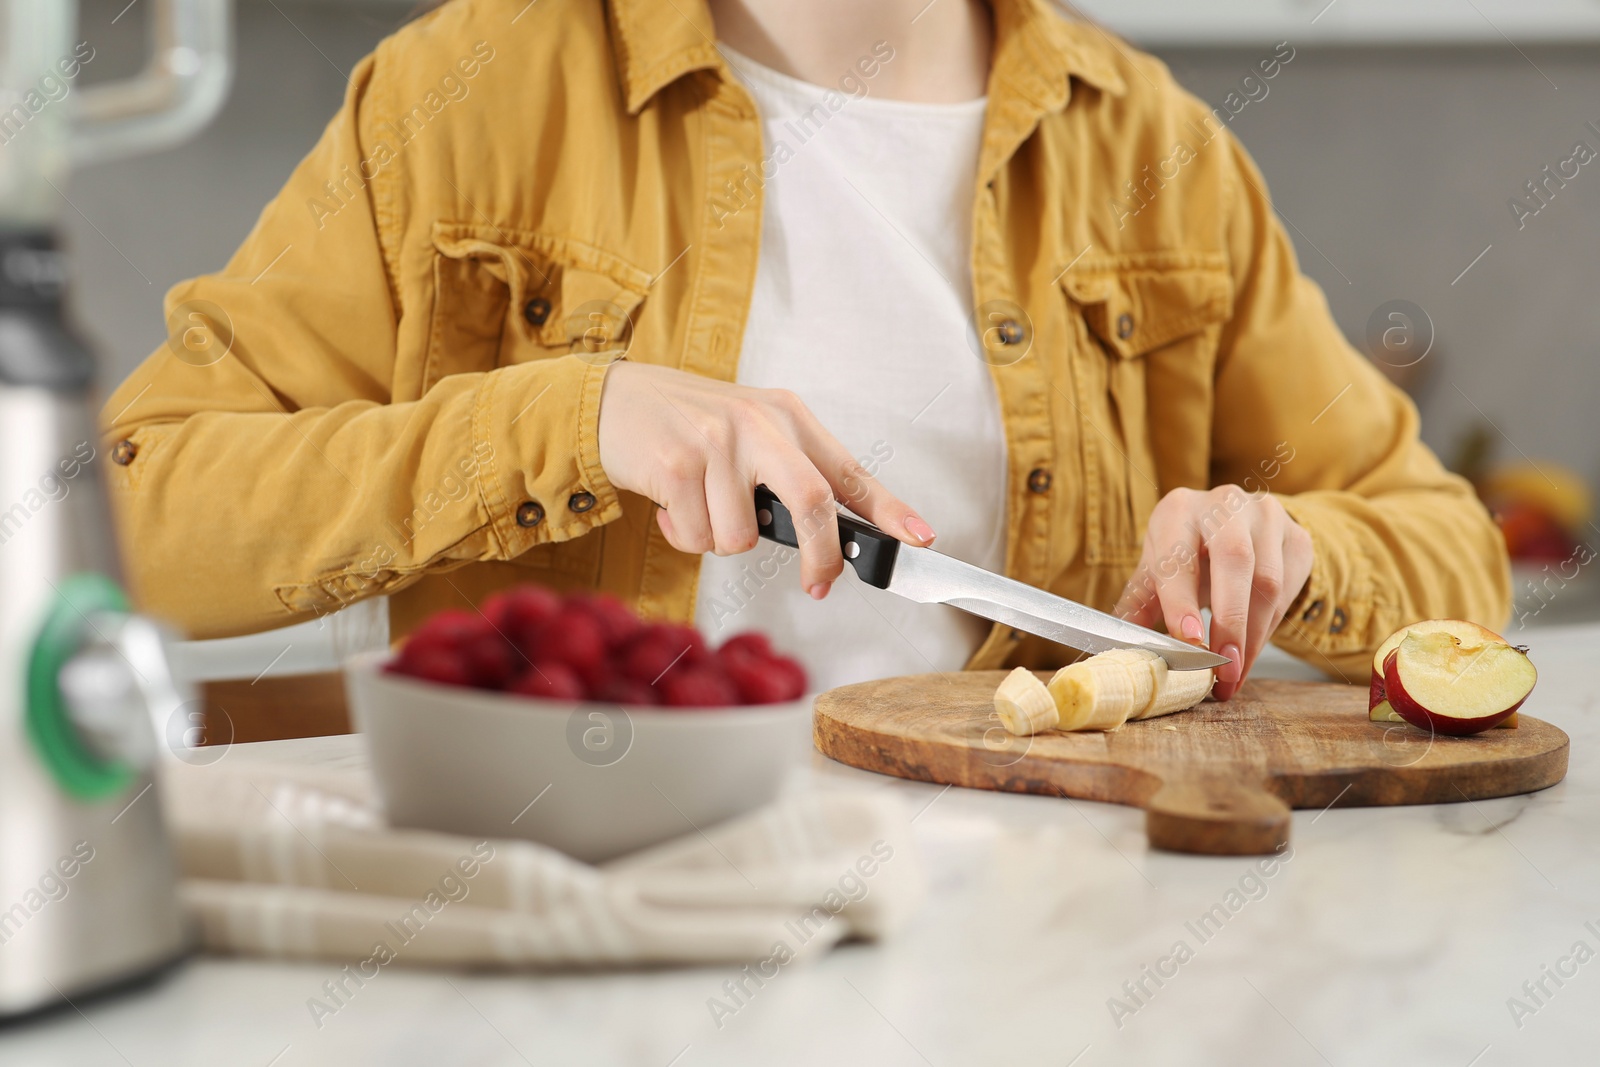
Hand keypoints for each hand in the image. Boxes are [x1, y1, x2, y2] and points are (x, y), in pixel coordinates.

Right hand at [596, 362, 934, 596]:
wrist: (613, 401)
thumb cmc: (687, 424)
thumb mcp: (750, 432)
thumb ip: (789, 473)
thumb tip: (831, 535)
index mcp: (787, 415)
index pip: (849, 470)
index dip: (889, 509)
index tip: (919, 537)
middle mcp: (758, 423)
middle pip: (812, 503)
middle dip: (822, 556)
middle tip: (819, 584)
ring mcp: (717, 442)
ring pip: (742, 539)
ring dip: (719, 542)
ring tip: (700, 509)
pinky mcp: (678, 464)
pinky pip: (698, 537)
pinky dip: (684, 535)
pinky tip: (673, 504)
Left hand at [1113, 486, 1312, 700]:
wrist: (1237, 523)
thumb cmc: (1187, 551)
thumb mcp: (1157, 569)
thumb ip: (1140, 605)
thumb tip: (1125, 648)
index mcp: (1178, 510)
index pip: (1180, 556)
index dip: (1182, 600)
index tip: (1190, 640)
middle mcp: (1224, 504)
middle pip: (1234, 560)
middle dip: (1230, 621)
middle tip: (1222, 667)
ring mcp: (1267, 517)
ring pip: (1267, 581)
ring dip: (1252, 636)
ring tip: (1234, 675)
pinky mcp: (1296, 538)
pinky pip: (1289, 590)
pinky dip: (1269, 630)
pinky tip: (1250, 654)